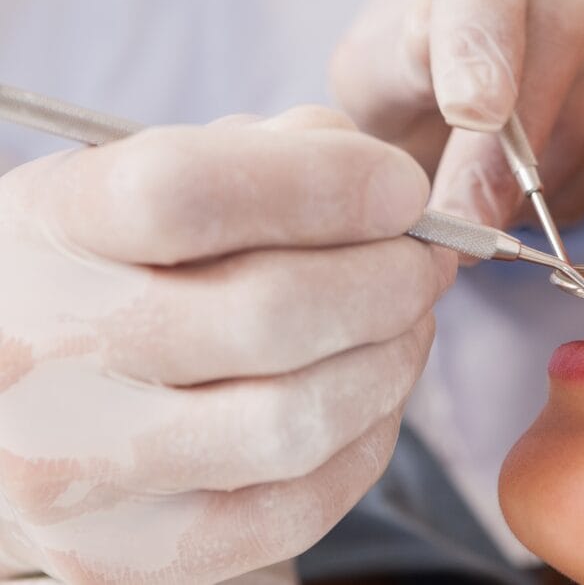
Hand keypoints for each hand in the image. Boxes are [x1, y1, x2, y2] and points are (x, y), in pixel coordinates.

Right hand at [0, 108, 454, 582]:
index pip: (184, 193)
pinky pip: (294, 508)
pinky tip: (370, 394)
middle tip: (425, 262)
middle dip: (391, 280)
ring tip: (406, 324)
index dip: (325, 183)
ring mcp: (78, 470)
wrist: (27, 394)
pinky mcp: (130, 552)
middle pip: (268, 314)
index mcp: (49, 228)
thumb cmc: (117, 268)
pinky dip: (366, 443)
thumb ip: (267, 156)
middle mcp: (43, 354)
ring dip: (391, 362)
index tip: (403, 188)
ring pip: (295, 422)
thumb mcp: (157, 180)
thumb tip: (387, 190)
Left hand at [332, 0, 583, 228]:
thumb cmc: (413, 62)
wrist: (474, 58)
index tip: (470, 113)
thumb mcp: (377, 62)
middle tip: (466, 217)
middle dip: (510, 150)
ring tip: (488, 203)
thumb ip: (395, 62)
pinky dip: (582, 184)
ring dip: (544, 175)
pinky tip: (538, 188)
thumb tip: (430, 53)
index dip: (483, 34)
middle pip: (564, 37)